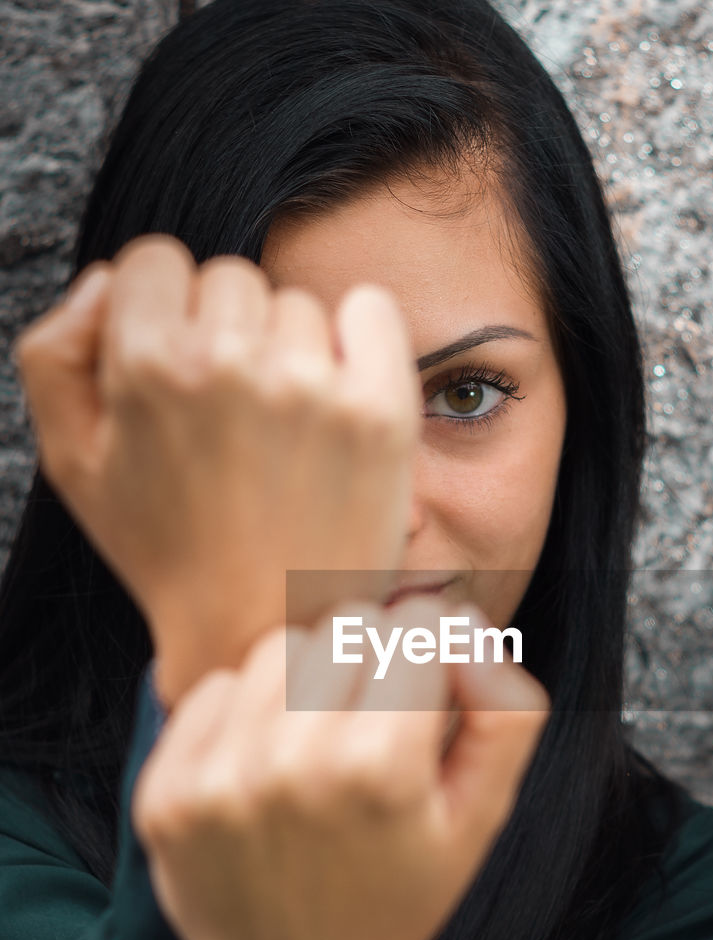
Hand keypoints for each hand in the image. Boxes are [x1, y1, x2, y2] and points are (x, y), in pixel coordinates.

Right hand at [12, 235, 421, 709]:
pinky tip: (337, 390)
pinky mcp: (379, 409)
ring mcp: (312, 385)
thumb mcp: (72, 463)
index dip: (159, 312)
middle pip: (227, 278)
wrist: (262, 629)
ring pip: (295, 303)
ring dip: (287, 349)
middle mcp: (230, 364)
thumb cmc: (168, 550)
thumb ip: (56, 354)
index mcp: (147, 367)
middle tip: (230, 417)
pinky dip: (359, 333)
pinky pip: (371, 310)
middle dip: (223, 332)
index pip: (152, 261)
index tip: (177, 368)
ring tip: (279, 431)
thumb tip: (108, 281)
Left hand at [130, 597, 550, 939]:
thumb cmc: (401, 891)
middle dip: (371, 661)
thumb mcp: (480, 817)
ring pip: (278, 649)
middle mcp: (290, 766)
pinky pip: (214, 688)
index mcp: (381, 771)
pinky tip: (265, 766)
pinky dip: (245, 711)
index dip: (433, 654)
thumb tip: (464, 625)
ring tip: (320, 742)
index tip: (426, 694)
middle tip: (375, 724)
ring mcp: (218, 779)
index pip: (416, 625)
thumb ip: (505, 713)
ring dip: (306, 679)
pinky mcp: (166, 791)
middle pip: (345, 627)